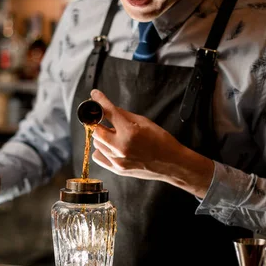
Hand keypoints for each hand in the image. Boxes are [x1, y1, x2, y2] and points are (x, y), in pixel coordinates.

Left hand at [90, 89, 213, 196]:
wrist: (171, 163)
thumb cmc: (161, 141)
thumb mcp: (144, 122)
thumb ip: (124, 115)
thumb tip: (109, 108)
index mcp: (130, 132)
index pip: (108, 112)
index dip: (99, 101)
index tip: (94, 95)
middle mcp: (121, 147)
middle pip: (96, 130)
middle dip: (98, 122)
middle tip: (103, 119)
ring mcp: (118, 160)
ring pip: (96, 143)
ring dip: (101, 136)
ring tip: (114, 135)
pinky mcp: (117, 169)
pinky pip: (98, 156)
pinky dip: (101, 149)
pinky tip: (111, 147)